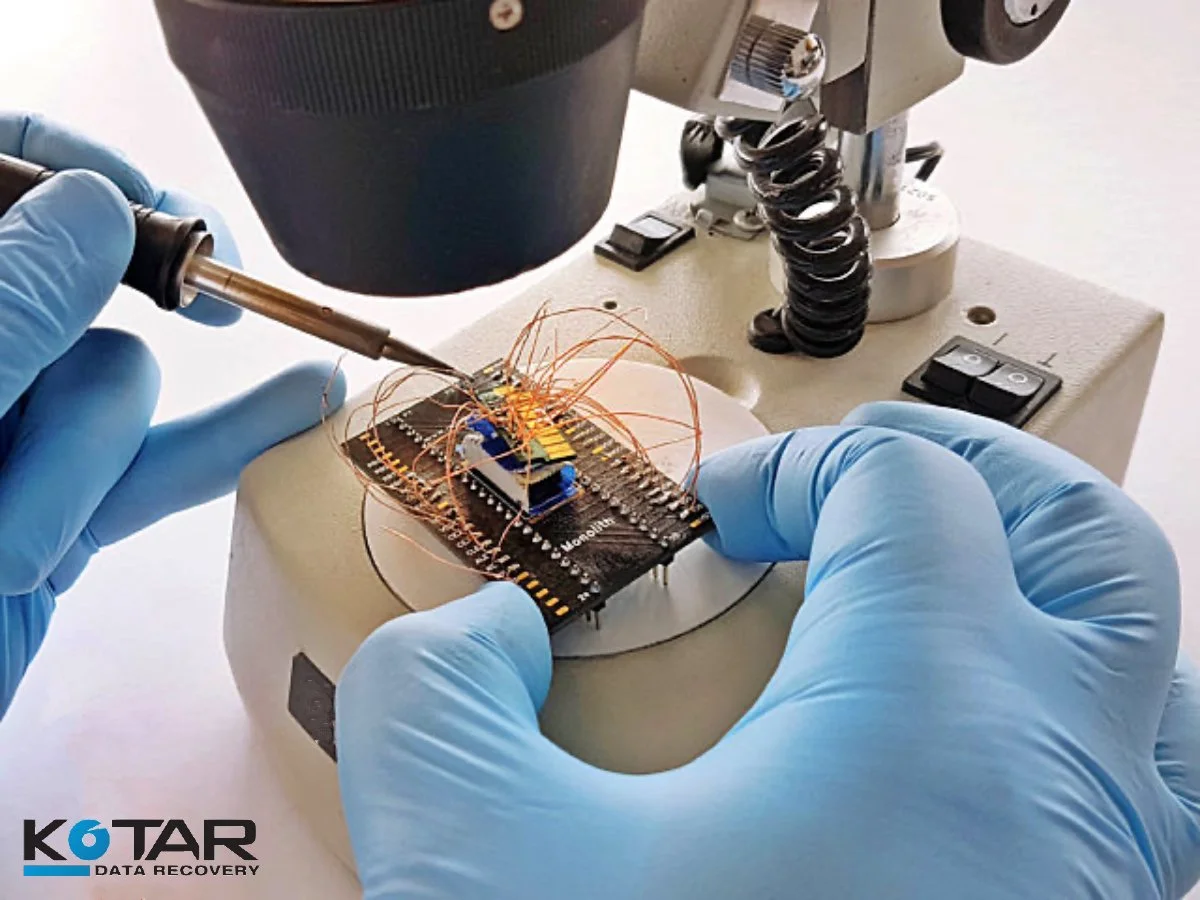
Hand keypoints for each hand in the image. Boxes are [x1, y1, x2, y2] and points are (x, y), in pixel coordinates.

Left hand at [0, 114, 346, 714]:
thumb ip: (16, 298)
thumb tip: (98, 205)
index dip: (76, 163)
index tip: (155, 204)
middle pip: (74, 281)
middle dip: (91, 344)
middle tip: (183, 316)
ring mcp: (14, 432)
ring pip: (116, 386)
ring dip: (85, 461)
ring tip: (5, 537)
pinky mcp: (66, 506)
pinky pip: (160, 462)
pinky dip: (231, 438)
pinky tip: (304, 398)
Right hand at [335, 403, 1199, 898]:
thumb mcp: (477, 874)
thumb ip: (432, 703)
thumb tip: (488, 633)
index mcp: (939, 717)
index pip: (907, 489)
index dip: (795, 465)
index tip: (713, 521)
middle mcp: (1069, 784)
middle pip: (1088, 540)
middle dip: (971, 475)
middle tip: (860, 483)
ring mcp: (1115, 882)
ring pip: (1143, 669)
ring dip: (1032, 593)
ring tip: (917, 591)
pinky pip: (1131, 790)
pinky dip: (1046, 724)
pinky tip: (937, 761)